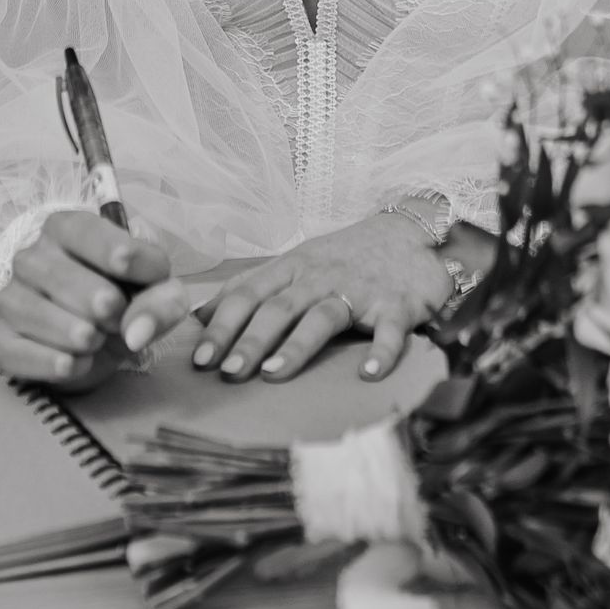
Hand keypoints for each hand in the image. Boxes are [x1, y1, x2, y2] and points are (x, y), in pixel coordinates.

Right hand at [0, 209, 190, 393]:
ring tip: (97, 342)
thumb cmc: (123, 301)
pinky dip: (47, 362)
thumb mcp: (155, 294)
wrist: (96, 341)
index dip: (127, 259)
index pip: (89, 232)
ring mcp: (10, 296)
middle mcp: (30, 256)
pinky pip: (12, 350)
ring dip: (77, 335)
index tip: (151, 280)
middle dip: (103, 306)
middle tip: (119, 320)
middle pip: (62, 277)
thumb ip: (161, 302)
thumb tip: (137, 331)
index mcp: (67, 227)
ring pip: (34, 313)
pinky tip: (73, 364)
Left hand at [193, 212, 462, 384]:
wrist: (410, 234)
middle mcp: (319, 277)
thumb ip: (253, 287)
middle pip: (278, 308)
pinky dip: (380, 352)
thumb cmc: (345, 257)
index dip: (221, 325)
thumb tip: (201, 316)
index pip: (248, 294)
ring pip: (322, 317)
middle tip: (226, 372)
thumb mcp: (295, 263)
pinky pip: (389, 331)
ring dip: (296, 346)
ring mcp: (359, 290)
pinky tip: (367, 374)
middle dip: (250, 340)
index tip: (198, 358)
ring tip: (273, 374)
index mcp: (291, 267)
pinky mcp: (397, 305)